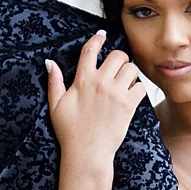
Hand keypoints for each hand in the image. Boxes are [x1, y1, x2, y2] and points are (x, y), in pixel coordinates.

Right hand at [45, 32, 144, 171]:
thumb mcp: (55, 105)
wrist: (86, 153)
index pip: (90, 50)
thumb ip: (54, 82)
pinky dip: (138, 89)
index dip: (97, 39)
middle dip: (118, 58)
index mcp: (82, 80)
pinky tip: (131, 95)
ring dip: (130, 73)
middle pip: (117, 55)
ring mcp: (115, 93)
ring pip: (131, 68)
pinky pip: (140, 86)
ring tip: (124, 82)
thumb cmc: (69, 131)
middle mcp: (100, 83)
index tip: (102, 35)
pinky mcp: (128, 105)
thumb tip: (49, 62)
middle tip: (117, 68)